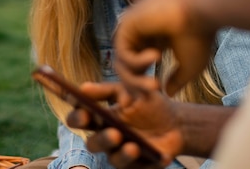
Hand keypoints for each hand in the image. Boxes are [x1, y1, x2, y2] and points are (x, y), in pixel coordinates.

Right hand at [66, 82, 182, 168]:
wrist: (177, 123)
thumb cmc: (149, 104)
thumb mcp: (130, 91)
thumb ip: (107, 91)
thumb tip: (83, 88)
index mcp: (100, 117)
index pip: (79, 114)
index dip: (73, 110)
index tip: (74, 99)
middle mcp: (105, 137)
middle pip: (90, 139)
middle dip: (88, 130)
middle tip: (89, 117)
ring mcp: (119, 152)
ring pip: (108, 154)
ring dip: (109, 143)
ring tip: (118, 135)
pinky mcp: (134, 165)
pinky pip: (128, 165)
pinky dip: (132, 156)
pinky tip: (137, 147)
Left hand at [114, 0, 217, 95]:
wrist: (202, 12)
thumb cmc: (200, 36)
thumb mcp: (190, 66)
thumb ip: (177, 79)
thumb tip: (168, 93)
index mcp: (154, 41)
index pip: (138, 68)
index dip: (142, 85)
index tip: (154, 96)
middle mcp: (141, 34)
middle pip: (126, 68)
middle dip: (137, 86)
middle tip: (152, 94)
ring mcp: (132, 28)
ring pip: (122, 63)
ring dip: (136, 80)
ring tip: (155, 85)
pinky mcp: (127, 23)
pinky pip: (122, 52)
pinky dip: (136, 61)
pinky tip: (156, 56)